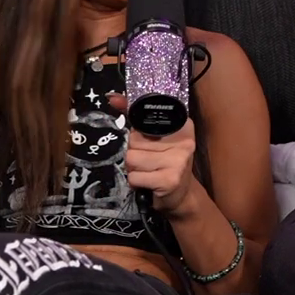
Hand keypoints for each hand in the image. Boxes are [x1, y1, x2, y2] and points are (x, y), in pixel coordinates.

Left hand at [111, 95, 198, 212]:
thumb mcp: (155, 138)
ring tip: (148, 172)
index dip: (138, 128)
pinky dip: (136, 182)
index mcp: (182, 125)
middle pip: (134, 141)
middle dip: (135, 152)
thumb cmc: (166, 163)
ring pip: (131, 159)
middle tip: (149, 160)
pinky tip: (149, 183)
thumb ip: (136, 117)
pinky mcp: (169, 180)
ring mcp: (177, 161)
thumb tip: (111, 97)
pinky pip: (134, 176)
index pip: (147, 117)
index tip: (140, 134)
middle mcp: (183, 141)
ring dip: (134, 169)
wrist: (182, 197)